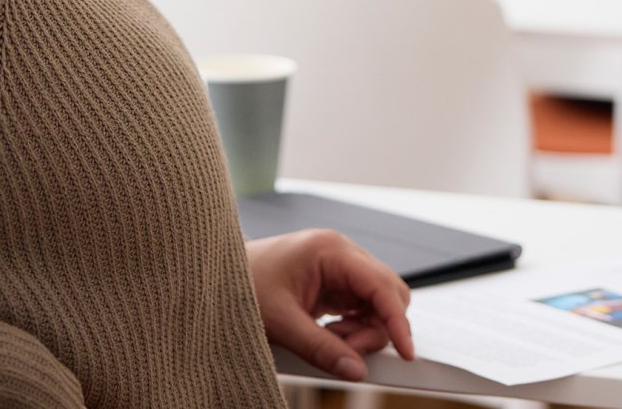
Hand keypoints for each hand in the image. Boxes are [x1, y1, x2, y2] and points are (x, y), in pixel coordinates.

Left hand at [246, 229, 414, 381]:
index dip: (398, 321)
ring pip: (375, 304)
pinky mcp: (331, 282)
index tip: (407, 351)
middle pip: (386, 293)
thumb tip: (355, 370)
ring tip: (330, 344)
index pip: (381, 286)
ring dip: (362, 332)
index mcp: (330, 250)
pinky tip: (329, 336)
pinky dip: (351, 329)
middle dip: (376, 328)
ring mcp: (337, 267)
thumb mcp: (280, 322)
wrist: (214, 275)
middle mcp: (340, 254)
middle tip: (347, 352)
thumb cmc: (242, 285)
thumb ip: (320, 348)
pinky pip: (358, 309)